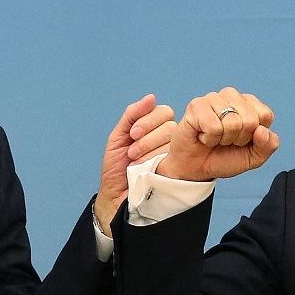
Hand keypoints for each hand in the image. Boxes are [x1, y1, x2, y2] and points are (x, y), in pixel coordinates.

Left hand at [94, 94, 175, 236]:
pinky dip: (159, 160)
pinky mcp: (179, 171)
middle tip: (132, 152)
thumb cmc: (117, 169)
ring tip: (137, 164)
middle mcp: (169, 140)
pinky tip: (149, 169)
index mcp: (155, 129)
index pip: (164, 112)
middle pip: (171, 125)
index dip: (149, 120)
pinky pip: (177, 157)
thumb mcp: (119, 137)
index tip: (132, 134)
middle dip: (148, 137)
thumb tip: (151, 97)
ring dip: (151, 150)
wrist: (115, 197)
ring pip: (174, 140)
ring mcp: (175, 156)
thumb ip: (132, 115)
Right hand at [157, 87, 277, 182]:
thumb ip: (268, 146)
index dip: (255, 136)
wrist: (196, 168)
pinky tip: (203, 136)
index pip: (265, 115)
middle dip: (239, 139)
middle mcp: (232, 96)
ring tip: (214, 138)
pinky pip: (214, 127)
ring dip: (223, 139)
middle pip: (250, 120)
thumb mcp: (254, 157)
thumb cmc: (225, 158)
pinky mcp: (196, 105)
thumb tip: (262, 130)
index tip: (243, 140)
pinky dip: (209, 139)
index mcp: (249, 104)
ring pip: (232, 123)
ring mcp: (213, 98)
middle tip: (226, 141)